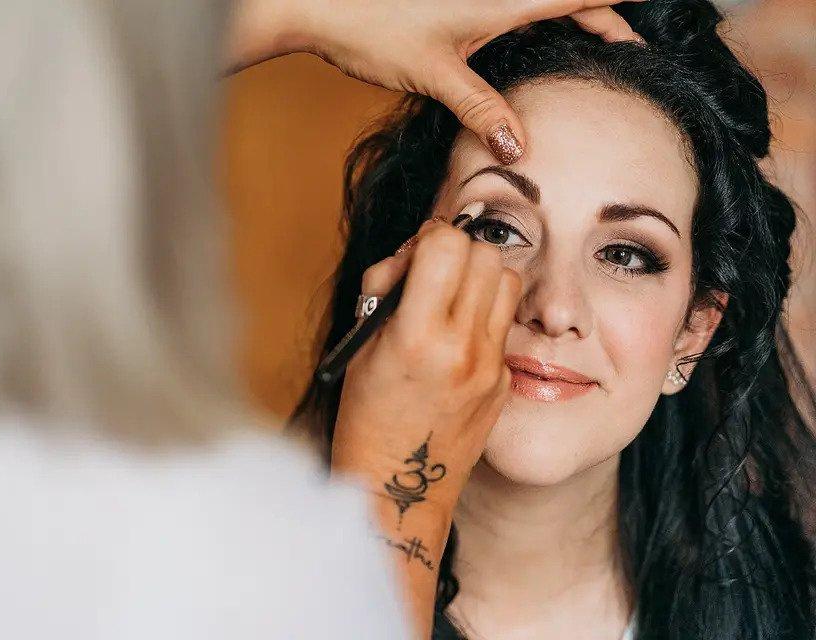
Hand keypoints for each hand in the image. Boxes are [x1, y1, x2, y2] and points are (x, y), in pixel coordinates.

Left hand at [227, 0, 646, 163]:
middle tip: (630, 46)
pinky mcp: (458, 4)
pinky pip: (514, 11)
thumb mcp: (435, 75)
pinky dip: (537, 23)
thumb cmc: (374, 30)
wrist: (324, 6)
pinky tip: (538, 43)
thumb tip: (518, 148)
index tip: (654, 6)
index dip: (618, 1)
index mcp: (503, 0)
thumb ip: (480, 109)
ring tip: (598, 42)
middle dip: (603, 17)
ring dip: (571, 16)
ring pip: (541, 4)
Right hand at [331, 208, 521, 516]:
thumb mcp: (362, 345)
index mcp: (417, 337)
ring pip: (508, 280)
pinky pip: (505, 322)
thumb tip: (420, 250)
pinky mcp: (503, 381)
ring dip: (480, 276)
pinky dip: (483, 314)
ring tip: (451, 300)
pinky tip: (458, 339)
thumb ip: (389, 289)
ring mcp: (490, 366)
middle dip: (458, 251)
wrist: (400, 488)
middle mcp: (462, 348)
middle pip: (486, 254)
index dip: (430, 236)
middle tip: (434, 273)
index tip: (417, 253)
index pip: (447, 244)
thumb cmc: (366, 415)